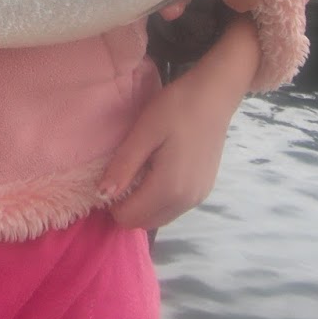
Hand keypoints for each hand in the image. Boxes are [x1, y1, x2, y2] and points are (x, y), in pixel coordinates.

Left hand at [101, 16, 259, 229]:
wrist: (214, 96)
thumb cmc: (176, 108)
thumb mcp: (144, 132)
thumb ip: (124, 166)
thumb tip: (103, 194)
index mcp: (169, 188)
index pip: (130, 217)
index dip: (111, 203)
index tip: (107, 178)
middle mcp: (186, 202)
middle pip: (145, 222)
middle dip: (127, 207)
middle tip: (119, 174)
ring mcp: (198, 197)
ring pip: (160, 217)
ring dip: (143, 205)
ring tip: (136, 172)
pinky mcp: (204, 190)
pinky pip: (174, 207)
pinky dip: (159, 200)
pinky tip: (155, 172)